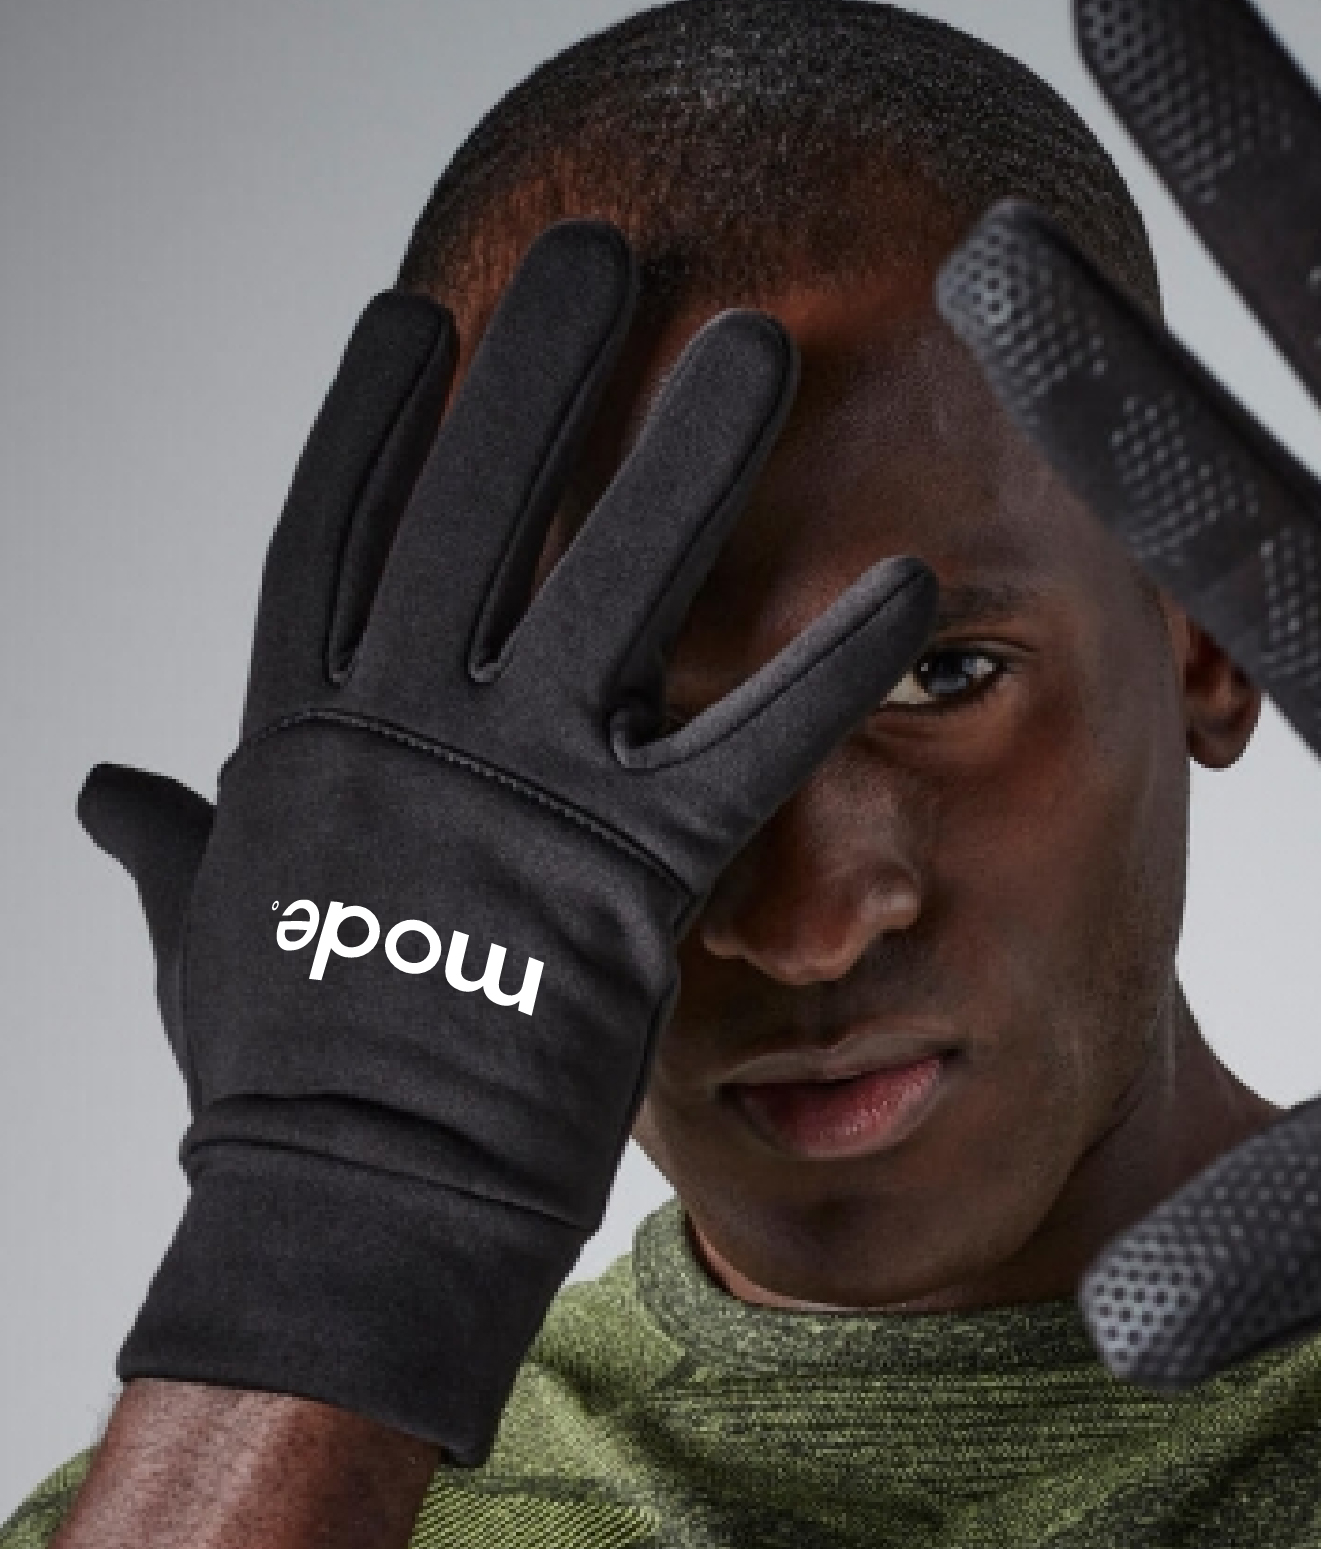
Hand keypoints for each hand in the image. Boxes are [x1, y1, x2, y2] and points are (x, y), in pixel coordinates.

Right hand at [81, 222, 934, 1457]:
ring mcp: (520, 797)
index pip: (335, 534)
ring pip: (614, 588)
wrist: (355, 1214)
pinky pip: (750, 747)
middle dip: (541, 375)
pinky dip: (831, 666)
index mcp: (304, 736)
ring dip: (691, 459)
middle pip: (478, 510)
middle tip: (604, 259)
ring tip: (757, 345)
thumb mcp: (206, 937)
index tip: (421, 322)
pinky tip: (910, 585)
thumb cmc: (282, 1088)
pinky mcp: (631, 878)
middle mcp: (408, 735)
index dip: (380, 425)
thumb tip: (107, 783)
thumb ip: (172, 842)